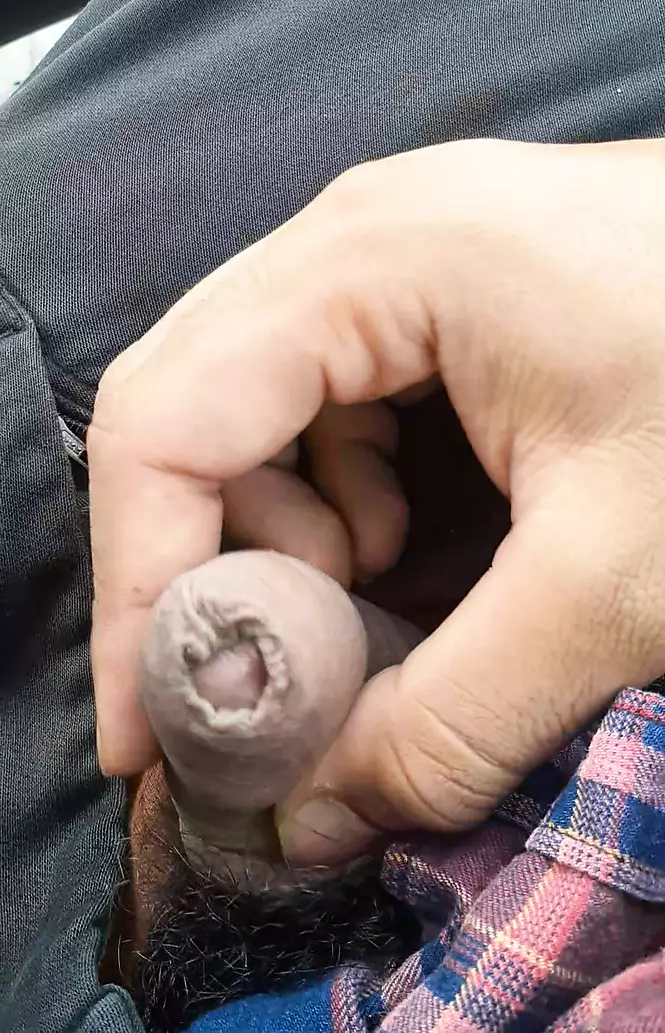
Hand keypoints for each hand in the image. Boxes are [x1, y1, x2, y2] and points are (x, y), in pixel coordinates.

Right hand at [89, 137, 664, 864]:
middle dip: (204, 565)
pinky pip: (318, 392)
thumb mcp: (613, 576)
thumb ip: (456, 713)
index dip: (140, 585)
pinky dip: (332, 488)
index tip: (154, 730)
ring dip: (276, 529)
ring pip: (247, 404)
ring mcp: (392, 245)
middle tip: (257, 687)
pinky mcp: (428, 281)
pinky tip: (404, 539)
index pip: (170, 421)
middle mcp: (358, 230)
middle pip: (190, 406)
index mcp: (380, 259)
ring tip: (361, 607)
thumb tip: (317, 810)